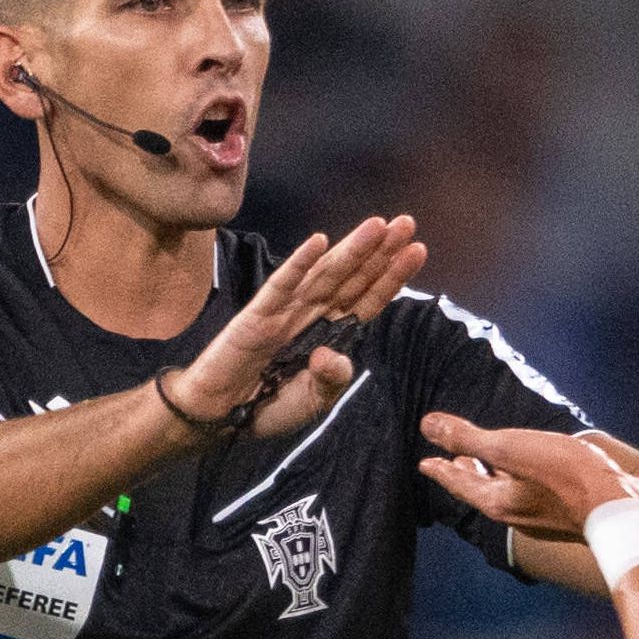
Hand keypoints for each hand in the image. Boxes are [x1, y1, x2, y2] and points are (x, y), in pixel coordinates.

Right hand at [169, 216, 428, 441]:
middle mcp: (313, 315)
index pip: (367, 299)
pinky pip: (281, 286)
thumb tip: (335, 356)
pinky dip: (299, 264)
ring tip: (377, 226)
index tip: (417, 249)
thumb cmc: (268, 406)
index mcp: (332, 334)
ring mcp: (286, 311)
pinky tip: (318, 242)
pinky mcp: (257, 315)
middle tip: (407, 223)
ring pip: (325, 275)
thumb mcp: (312, 401)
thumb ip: (331, 379)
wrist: (220, 415)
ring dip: (350, 250)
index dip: (391, 275)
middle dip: (379, 251)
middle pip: (352, 278)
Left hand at [415, 416, 638, 538]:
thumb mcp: (511, 448)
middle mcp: (519, 514)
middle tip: (452, 462)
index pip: (461, 483)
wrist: (621, 508)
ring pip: (510, 492)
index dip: (441, 470)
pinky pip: (536, 492)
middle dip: (467, 474)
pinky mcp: (571, 511)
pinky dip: (524, 478)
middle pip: (484, 490)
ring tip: (492, 464)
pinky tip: (541, 470)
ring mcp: (546, 516)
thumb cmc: (567, 477)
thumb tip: (427, 425)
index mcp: (499, 501)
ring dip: (496, 476)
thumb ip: (469, 438)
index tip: (425, 463)